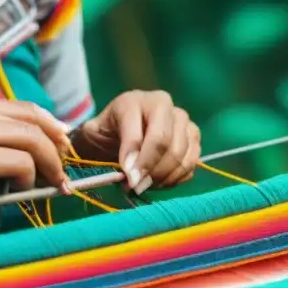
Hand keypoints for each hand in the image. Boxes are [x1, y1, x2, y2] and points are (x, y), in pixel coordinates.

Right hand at [0, 99, 72, 235]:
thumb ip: (0, 143)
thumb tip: (51, 146)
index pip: (25, 108)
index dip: (51, 126)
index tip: (64, 146)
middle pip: (33, 121)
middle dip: (56, 147)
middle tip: (63, 172)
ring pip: (33, 141)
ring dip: (48, 166)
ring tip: (49, 185)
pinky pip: (21, 163)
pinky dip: (28, 180)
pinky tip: (17, 192)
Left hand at [73, 90, 199, 195]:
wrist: (115, 132)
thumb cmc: (104, 131)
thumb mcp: (94, 132)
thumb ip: (107, 145)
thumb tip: (131, 171)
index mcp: (138, 100)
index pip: (146, 132)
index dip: (140, 159)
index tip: (129, 179)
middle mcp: (164, 105)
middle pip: (167, 143)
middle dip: (152, 171)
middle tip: (136, 186)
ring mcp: (182, 121)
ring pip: (182, 156)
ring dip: (163, 177)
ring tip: (144, 184)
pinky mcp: (193, 138)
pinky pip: (190, 165)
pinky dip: (174, 179)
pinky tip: (157, 181)